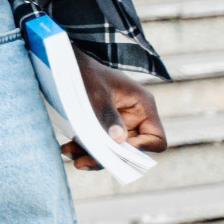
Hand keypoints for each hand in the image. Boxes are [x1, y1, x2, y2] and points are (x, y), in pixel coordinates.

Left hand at [69, 51, 168, 168]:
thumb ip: (107, 115)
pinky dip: (84, 148)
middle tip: (81, 162)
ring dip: (91, 155)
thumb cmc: (86, 72)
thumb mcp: (95, 92)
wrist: (67, 62)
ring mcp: (119, 123)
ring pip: (112, 150)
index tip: (116, 150)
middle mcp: (135, 118)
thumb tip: (119, 141)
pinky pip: (98, 144)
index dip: (141, 149)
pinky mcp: (102, 126)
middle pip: (130, 150)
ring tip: (69, 153)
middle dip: (107, 158)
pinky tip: (67, 148)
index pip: (156, 139)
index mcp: (143, 106)